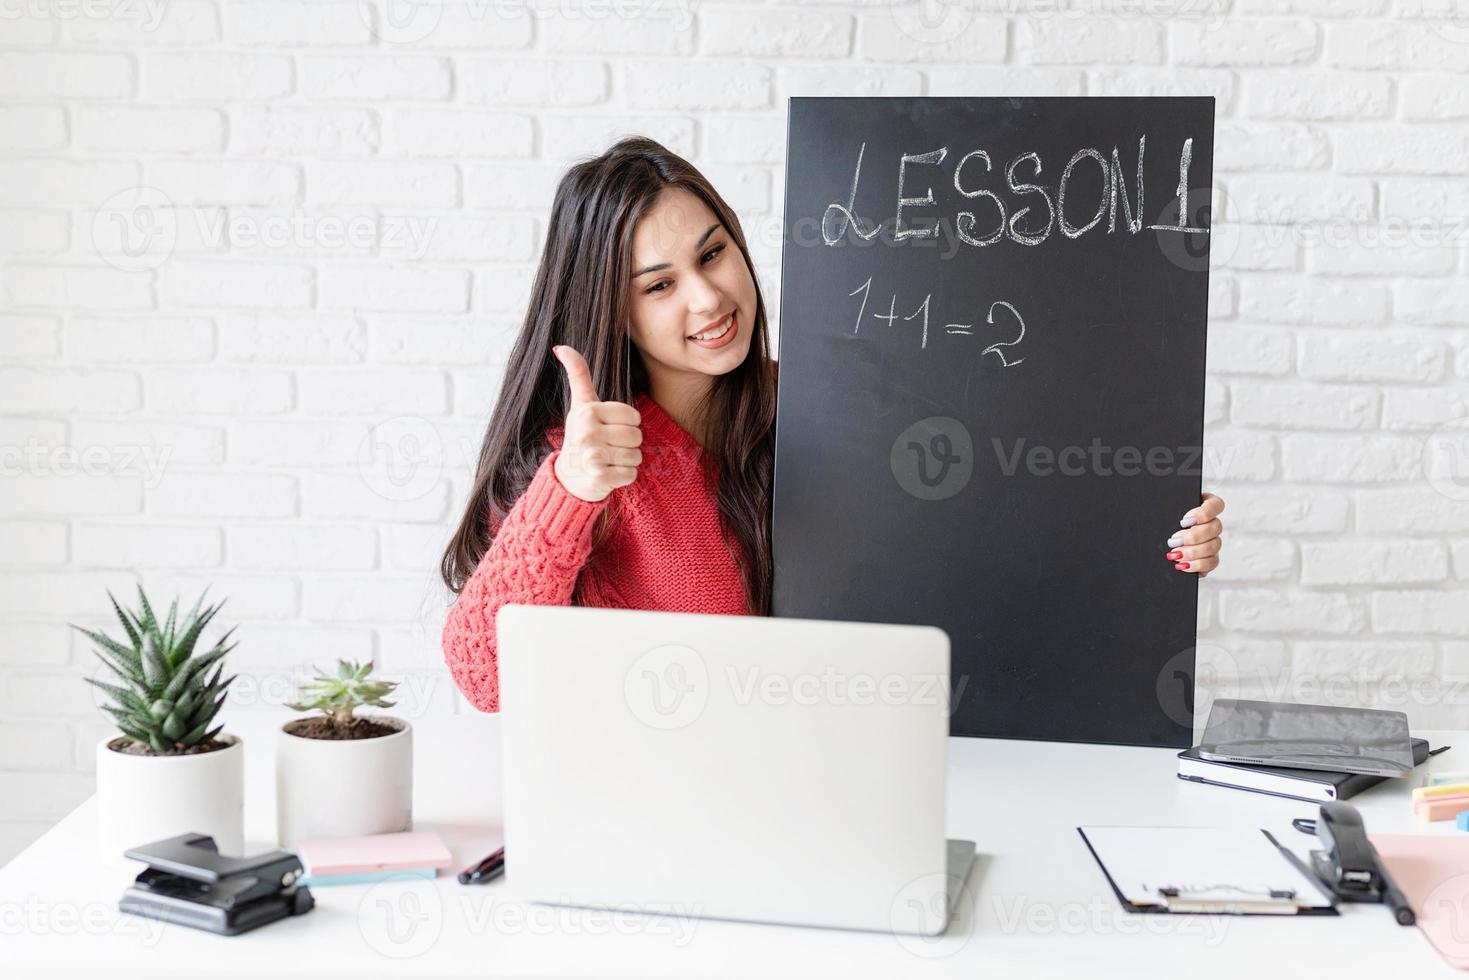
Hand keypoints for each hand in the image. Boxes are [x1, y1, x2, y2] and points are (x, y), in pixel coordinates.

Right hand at [551, 345, 642, 502]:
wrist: (568, 477)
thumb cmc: (581, 436)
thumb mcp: (580, 403)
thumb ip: (578, 374)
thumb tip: (561, 346)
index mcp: (588, 412)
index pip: (634, 417)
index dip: (627, 425)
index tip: (609, 429)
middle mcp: (588, 432)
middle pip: (636, 437)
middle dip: (628, 445)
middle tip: (609, 447)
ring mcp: (592, 456)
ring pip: (635, 456)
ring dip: (627, 461)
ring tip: (608, 460)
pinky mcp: (598, 478)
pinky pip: (630, 474)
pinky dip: (624, 477)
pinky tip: (608, 474)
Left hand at [1166, 491, 1223, 576]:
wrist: (1153, 543)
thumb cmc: (1159, 522)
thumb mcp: (1163, 512)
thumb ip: (1169, 510)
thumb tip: (1174, 516)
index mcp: (1203, 506)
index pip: (1216, 505)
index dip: (1204, 513)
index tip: (1185, 521)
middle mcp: (1211, 523)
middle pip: (1216, 527)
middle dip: (1193, 536)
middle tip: (1174, 540)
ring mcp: (1213, 540)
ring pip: (1214, 545)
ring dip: (1194, 551)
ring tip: (1175, 554)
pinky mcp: (1210, 557)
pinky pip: (1212, 562)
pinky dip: (1197, 565)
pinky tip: (1182, 565)